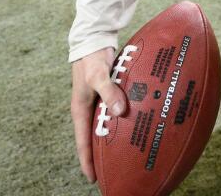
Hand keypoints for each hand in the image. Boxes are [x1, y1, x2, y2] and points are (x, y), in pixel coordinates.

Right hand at [70, 47, 124, 182]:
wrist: (94, 41)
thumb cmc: (92, 59)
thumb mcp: (98, 76)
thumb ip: (109, 92)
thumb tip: (120, 112)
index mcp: (81, 110)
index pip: (82, 142)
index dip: (87, 161)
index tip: (93, 179)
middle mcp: (89, 109)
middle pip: (95, 137)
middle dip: (101, 155)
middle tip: (113, 171)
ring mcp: (99, 101)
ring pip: (107, 124)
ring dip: (114, 137)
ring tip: (128, 153)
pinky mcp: (110, 93)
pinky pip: (117, 110)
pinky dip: (125, 119)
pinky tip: (139, 124)